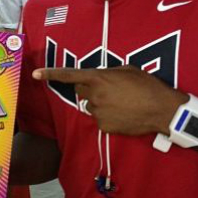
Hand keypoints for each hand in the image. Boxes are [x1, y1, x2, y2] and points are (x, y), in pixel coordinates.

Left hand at [33, 65, 187, 135]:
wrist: (162, 110)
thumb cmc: (147, 86)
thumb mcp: (127, 70)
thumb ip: (108, 73)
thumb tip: (101, 79)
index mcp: (98, 78)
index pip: (69, 75)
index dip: (50, 74)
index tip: (35, 74)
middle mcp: (94, 95)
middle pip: (81, 91)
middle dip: (90, 89)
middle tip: (109, 90)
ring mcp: (98, 112)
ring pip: (91, 106)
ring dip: (101, 104)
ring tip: (122, 103)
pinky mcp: (104, 126)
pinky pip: (100, 119)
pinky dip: (109, 117)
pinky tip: (124, 114)